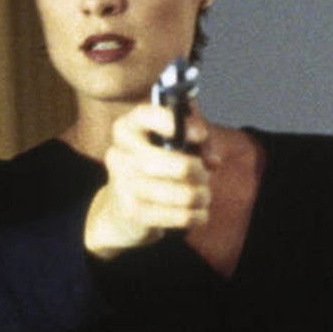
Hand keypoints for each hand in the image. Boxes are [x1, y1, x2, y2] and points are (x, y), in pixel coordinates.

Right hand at [84, 103, 218, 259]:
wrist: (123, 210)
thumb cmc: (156, 171)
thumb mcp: (172, 148)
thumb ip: (196, 145)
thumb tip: (213, 160)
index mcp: (126, 129)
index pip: (144, 116)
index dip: (174, 122)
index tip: (200, 134)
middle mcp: (119, 154)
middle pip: (168, 161)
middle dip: (196, 170)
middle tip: (204, 175)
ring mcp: (122, 184)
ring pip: (177, 192)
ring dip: (200, 195)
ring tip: (204, 196)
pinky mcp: (131, 212)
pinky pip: (177, 215)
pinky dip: (196, 215)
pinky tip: (199, 214)